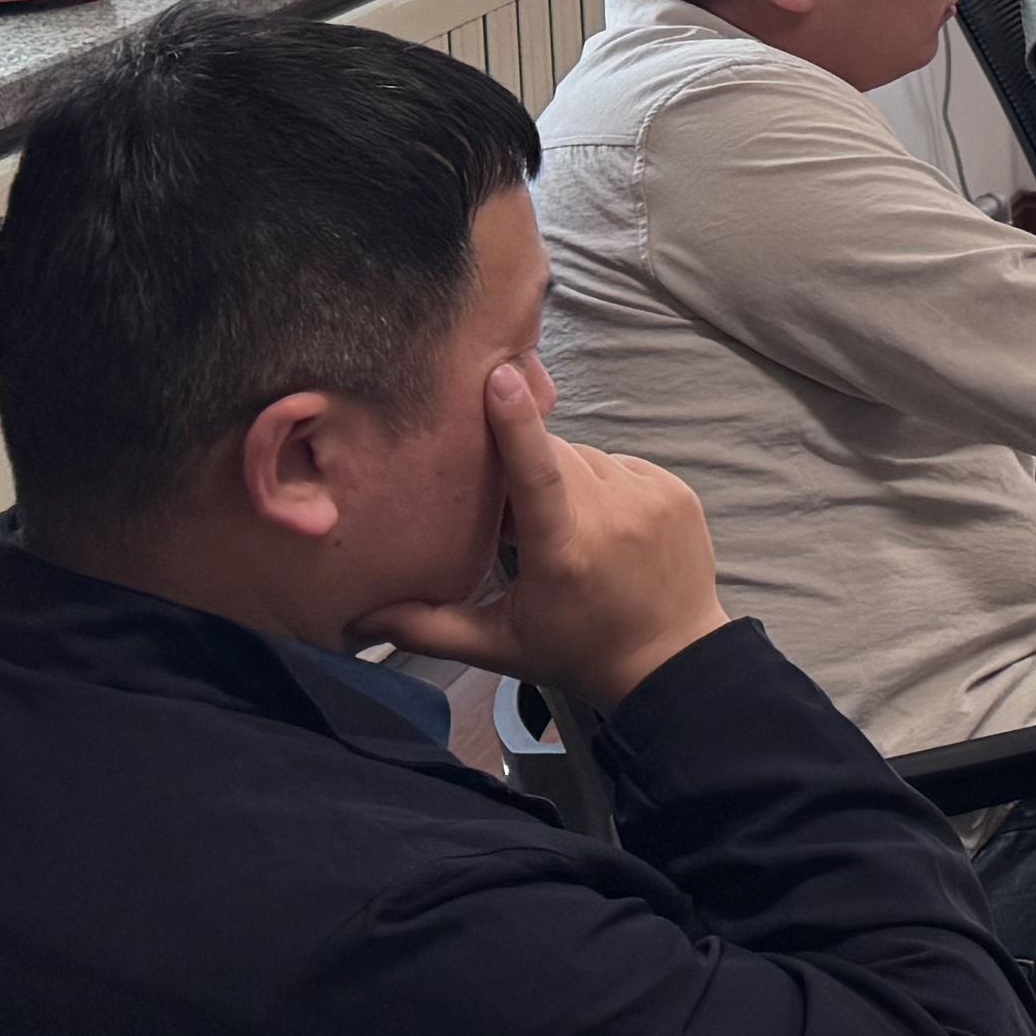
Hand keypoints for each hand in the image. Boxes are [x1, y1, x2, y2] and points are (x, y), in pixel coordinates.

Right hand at [354, 362, 728, 708]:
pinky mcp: (676, 491)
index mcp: (563, 551)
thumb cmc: (577, 652)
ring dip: (564, 477)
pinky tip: (598, 522)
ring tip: (561, 524)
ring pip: (586, 456)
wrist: (672, 659)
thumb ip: (426, 628)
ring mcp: (651, 499)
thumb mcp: (498, 647)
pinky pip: (621, 464)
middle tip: (515, 518)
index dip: (516, 424)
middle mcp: (613, 516)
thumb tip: (359, 616)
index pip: (537, 473)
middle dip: (524, 468)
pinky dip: (601, 483)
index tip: (500, 376)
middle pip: (552, 454)